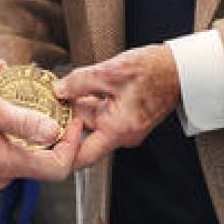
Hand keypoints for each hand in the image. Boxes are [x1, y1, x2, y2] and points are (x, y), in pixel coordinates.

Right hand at [0, 84, 80, 199]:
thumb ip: (22, 121)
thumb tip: (54, 131)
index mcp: (3, 161)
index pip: (55, 168)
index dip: (71, 145)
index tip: (71, 121)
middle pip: (35, 152)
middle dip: (34, 112)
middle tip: (22, 82)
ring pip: (12, 141)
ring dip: (9, 107)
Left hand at [53, 44, 179, 168]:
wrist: (179, 67)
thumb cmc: (153, 71)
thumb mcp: (110, 72)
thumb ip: (80, 82)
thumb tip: (58, 90)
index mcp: (118, 130)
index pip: (83, 156)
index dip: (61, 151)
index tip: (45, 139)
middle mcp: (122, 134)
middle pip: (84, 132)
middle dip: (68, 115)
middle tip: (50, 98)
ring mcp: (126, 127)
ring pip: (92, 120)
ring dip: (80, 104)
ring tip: (67, 85)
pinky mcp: (127, 117)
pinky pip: (103, 113)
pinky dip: (92, 100)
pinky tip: (84, 84)